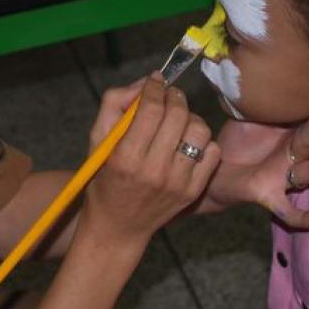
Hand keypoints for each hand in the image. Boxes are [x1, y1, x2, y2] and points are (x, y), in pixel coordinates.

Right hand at [82, 73, 221, 244]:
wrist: (117, 227)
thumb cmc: (103, 178)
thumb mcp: (96, 140)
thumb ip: (114, 103)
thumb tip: (145, 82)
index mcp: (126, 157)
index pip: (150, 109)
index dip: (154, 87)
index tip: (154, 82)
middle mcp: (153, 170)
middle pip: (177, 115)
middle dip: (174, 97)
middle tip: (168, 95)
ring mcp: (177, 183)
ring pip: (199, 131)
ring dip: (190, 117)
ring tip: (179, 119)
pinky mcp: (192, 191)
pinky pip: (212, 153)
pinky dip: (203, 141)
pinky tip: (187, 141)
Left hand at [200, 105, 308, 229]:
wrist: (214, 169)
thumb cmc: (237, 141)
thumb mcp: (249, 117)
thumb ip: (263, 102)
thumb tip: (270, 72)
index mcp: (289, 134)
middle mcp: (292, 155)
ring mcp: (283, 177)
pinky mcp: (269, 195)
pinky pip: (288, 210)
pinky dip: (303, 216)